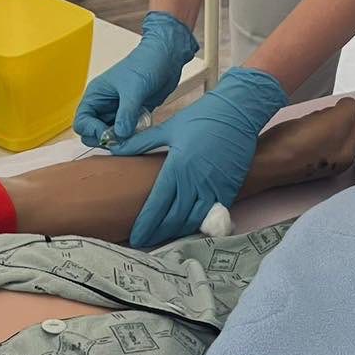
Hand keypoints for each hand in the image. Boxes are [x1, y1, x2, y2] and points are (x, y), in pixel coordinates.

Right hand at [73, 11, 199, 147]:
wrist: (167, 57)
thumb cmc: (146, 62)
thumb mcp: (134, 89)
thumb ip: (126, 114)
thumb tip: (119, 135)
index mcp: (96, 95)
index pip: (82, 122)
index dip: (93, 131)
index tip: (109, 134)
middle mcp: (104, 105)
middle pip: (94, 132)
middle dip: (105, 139)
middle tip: (122, 138)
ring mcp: (118, 111)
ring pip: (111, 135)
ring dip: (121, 139)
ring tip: (134, 131)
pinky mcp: (133, 115)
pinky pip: (127, 133)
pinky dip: (133, 136)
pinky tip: (142, 127)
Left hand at [113, 66, 288, 247]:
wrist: (238, 112)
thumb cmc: (202, 117)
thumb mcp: (168, 128)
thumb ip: (141, 143)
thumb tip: (116, 147)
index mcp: (177, 168)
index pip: (157, 206)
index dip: (145, 225)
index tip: (135, 237)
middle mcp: (196, 183)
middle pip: (173, 219)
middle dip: (157, 234)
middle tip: (144, 242)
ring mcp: (215, 189)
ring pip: (193, 221)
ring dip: (177, 232)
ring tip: (163, 237)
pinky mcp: (229, 190)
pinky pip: (212, 215)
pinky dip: (198, 224)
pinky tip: (188, 227)